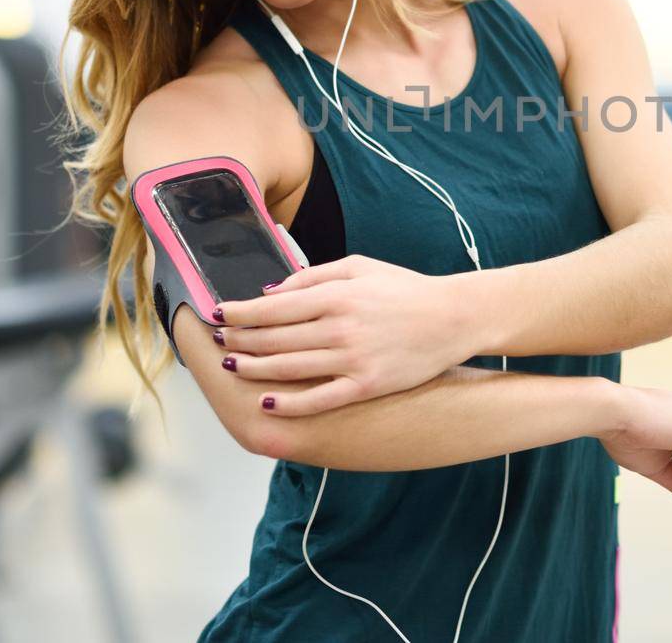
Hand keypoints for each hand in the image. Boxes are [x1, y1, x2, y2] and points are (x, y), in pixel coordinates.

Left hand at [209, 254, 476, 415]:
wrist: (452, 318)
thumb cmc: (405, 290)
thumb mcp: (359, 267)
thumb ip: (313, 277)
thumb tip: (271, 292)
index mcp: (336, 295)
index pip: (273, 307)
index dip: (240, 313)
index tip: (218, 315)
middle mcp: (340, 328)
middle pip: (275, 338)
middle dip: (240, 341)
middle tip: (219, 343)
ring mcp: (353, 359)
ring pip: (289, 368)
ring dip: (254, 369)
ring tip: (233, 367)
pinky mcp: (367, 386)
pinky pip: (320, 399)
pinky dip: (290, 403)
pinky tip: (268, 402)